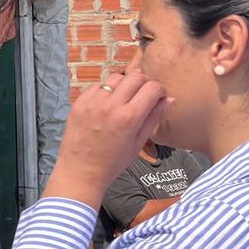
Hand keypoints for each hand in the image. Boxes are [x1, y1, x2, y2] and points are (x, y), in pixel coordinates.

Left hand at [45, 62, 170, 207]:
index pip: (152, 88)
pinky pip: (97, 86)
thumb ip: (153, 118)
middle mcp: (110, 106)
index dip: (160, 91)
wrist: (81, 171)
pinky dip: (106, 90)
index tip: (158, 98)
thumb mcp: (138, 143)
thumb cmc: (112, 162)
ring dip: (124, 84)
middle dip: (144, 83)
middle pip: (135, 77)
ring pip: (116, 77)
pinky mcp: (79, 103)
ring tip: (124, 99)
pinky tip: (107, 104)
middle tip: (144, 95)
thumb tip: (169, 99)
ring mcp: (92, 102)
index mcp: (129, 118)